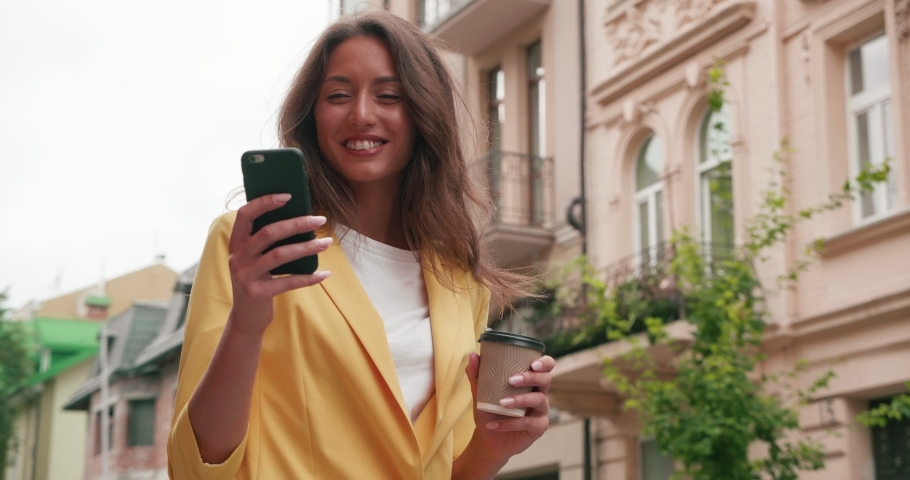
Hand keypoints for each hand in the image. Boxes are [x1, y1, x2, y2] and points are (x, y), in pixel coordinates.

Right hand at [227, 193, 331, 335]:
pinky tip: (325, 274)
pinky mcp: (257, 293)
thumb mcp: (257, 258)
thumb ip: (268, 241)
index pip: (245, 215)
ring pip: (280, 255)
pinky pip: (288, 282)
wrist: (247, 317)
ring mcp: (245, 276)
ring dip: (307, 247)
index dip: (264, 202)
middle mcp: (237, 257)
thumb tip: (301, 218)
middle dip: (297, 224)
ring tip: (327, 242)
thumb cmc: (259, 280)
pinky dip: (308, 277)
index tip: (289, 195)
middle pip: (268, 233)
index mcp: (236, 243)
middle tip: (319, 219)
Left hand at [463, 352, 555, 466]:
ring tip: (502, 403)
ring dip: (521, 400)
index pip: (545, 367)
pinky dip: (511, 423)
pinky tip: (495, 425)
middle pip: (546, 380)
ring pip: (540, 400)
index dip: (545, 363)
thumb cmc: (489, 410)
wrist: (488, 437)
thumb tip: (472, 355)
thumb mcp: (480, 392)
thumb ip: (476, 374)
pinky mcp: (538, 427)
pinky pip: (529, 423)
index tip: (533, 363)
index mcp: (529, 380)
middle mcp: (538, 393)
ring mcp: (541, 410)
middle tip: (511, 380)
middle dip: (531, 377)